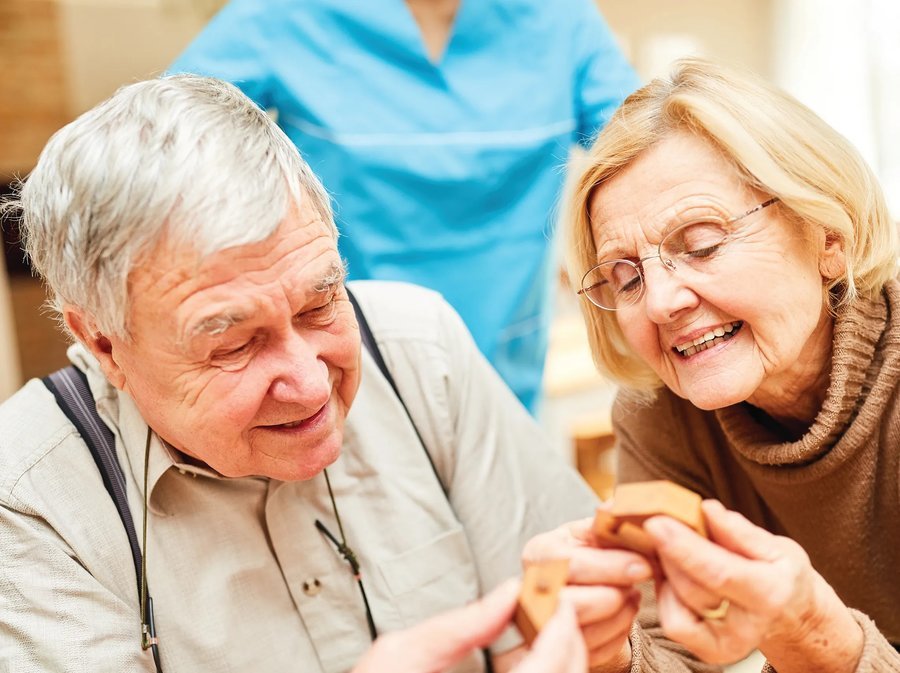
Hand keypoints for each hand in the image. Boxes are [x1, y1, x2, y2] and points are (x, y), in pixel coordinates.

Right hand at [352, 579, 585, 672]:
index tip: (559, 599)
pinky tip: (531, 661)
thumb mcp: (401, 656)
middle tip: (555, 611)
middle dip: (569, 644)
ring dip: (562, 663)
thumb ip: (460, 625)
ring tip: (545, 633)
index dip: (562, 629)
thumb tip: (508, 592)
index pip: (548, 666)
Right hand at [523, 518, 653, 671]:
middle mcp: (531, 587)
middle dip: (614, 595)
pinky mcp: (558, 646)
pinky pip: (593, 650)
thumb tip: (615, 506)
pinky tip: (625, 613)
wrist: (586, 583)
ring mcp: (542, 621)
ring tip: (632, 597)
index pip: (569, 563)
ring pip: (585, 631)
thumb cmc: (591, 553)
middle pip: (574, 602)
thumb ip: (605, 522)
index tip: (644, 567)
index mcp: (539, 552)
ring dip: (619, 615)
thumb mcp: (594, 532)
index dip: (609, 566)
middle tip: (639, 587)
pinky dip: (617, 633)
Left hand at [643, 500, 863, 671]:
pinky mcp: (710, 652)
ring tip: (671, 548)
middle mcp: (748, 628)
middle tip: (659, 525)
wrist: (793, 618)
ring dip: (666, 570)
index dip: (683, 547)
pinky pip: (673, 622)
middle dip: (668, 553)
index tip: (657, 523)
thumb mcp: (776, 547)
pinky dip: (667, 594)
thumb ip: (740, 532)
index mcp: (770, 594)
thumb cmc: (782, 576)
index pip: (718, 572)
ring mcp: (727, 645)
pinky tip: (675, 575)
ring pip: (677, 604)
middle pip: (691, 587)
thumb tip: (707, 510)